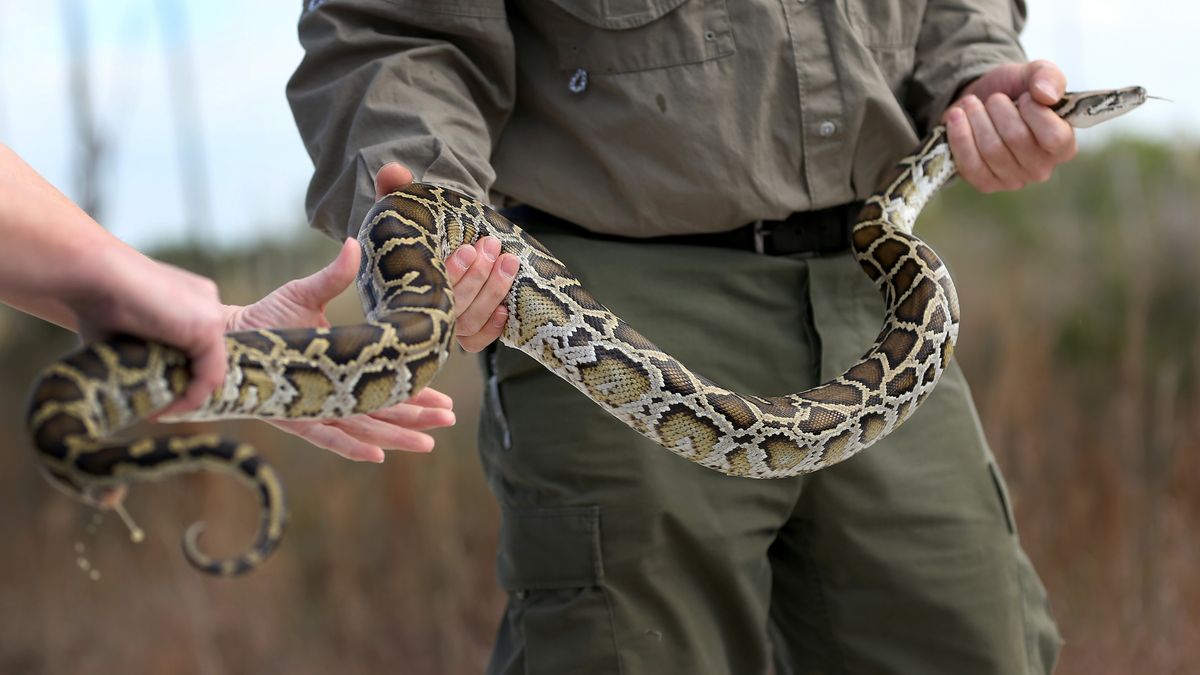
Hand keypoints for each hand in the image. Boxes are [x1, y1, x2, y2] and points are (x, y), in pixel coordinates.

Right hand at [71, 253, 228, 417]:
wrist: (91, 274)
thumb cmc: (95, 302)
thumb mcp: (127, 334)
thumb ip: (143, 354)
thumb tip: (136, 390)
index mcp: (191, 300)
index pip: (201, 346)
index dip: (184, 376)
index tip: (159, 400)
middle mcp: (207, 303)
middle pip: (209, 358)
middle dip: (188, 389)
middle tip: (162, 412)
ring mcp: (212, 312)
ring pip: (212, 368)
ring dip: (188, 397)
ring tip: (161, 414)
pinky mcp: (209, 325)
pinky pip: (211, 373)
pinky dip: (191, 397)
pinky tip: (164, 410)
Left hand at [224, 238, 455, 461]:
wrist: (228, 336)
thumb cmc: (266, 317)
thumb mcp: (306, 294)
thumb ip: (334, 275)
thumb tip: (354, 243)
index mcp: (344, 368)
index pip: (388, 382)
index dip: (418, 390)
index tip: (445, 396)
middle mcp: (334, 392)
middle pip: (385, 409)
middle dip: (418, 416)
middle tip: (449, 420)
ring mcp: (316, 406)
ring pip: (365, 426)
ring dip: (397, 435)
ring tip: (427, 443)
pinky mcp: (293, 416)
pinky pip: (326, 436)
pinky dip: (351, 446)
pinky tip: (377, 455)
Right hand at [374, 163, 517, 352]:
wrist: (431, 240)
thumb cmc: (414, 226)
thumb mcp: (404, 205)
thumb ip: (395, 187)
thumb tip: (394, 170)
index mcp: (397, 279)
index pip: (424, 287)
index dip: (451, 272)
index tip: (469, 249)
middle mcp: (416, 306)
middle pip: (451, 307)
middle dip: (476, 278)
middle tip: (492, 247)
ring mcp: (438, 321)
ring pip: (466, 323)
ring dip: (491, 293)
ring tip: (508, 262)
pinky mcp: (458, 331)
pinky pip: (473, 342)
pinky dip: (491, 329)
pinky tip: (506, 309)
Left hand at [942, 60, 1076, 192]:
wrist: (981, 102)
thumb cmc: (1015, 90)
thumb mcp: (1034, 73)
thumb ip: (1048, 77)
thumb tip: (1046, 95)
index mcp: (1064, 145)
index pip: (1055, 136)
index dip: (1034, 111)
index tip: (1024, 96)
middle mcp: (1042, 168)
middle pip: (1016, 138)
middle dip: (998, 109)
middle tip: (993, 98)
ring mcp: (1013, 180)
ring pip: (991, 149)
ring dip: (976, 119)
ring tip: (973, 104)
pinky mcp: (986, 184)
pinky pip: (970, 165)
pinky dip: (960, 136)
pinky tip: (956, 118)